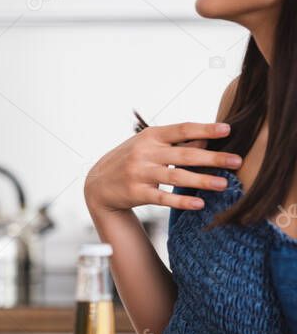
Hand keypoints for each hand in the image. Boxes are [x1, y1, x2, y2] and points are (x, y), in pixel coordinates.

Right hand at [84, 122, 242, 213]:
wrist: (98, 184)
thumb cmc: (131, 161)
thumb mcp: (148, 145)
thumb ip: (175, 143)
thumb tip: (208, 141)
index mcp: (150, 136)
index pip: (182, 129)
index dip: (205, 129)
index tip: (228, 129)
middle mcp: (144, 152)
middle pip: (184, 154)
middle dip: (212, 158)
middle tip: (236, 160)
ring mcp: (139, 173)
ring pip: (176, 176)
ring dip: (202, 181)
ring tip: (224, 184)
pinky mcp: (136, 193)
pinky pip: (162, 198)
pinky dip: (181, 201)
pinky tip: (198, 204)